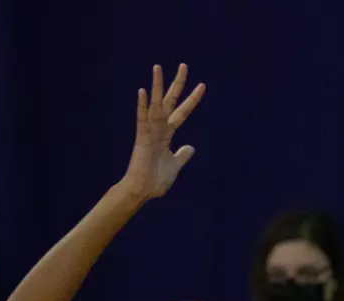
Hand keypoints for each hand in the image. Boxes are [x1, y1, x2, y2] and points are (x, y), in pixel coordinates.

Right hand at [122, 64, 204, 200]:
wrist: (142, 191)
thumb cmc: (156, 181)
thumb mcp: (175, 166)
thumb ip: (182, 155)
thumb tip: (191, 147)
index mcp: (167, 134)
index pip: (182, 112)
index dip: (192, 100)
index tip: (202, 86)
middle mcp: (159, 129)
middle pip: (169, 102)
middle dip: (177, 84)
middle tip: (184, 65)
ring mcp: (149, 132)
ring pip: (154, 105)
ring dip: (156, 86)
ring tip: (158, 68)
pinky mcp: (141, 139)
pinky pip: (142, 119)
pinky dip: (142, 106)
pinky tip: (143, 91)